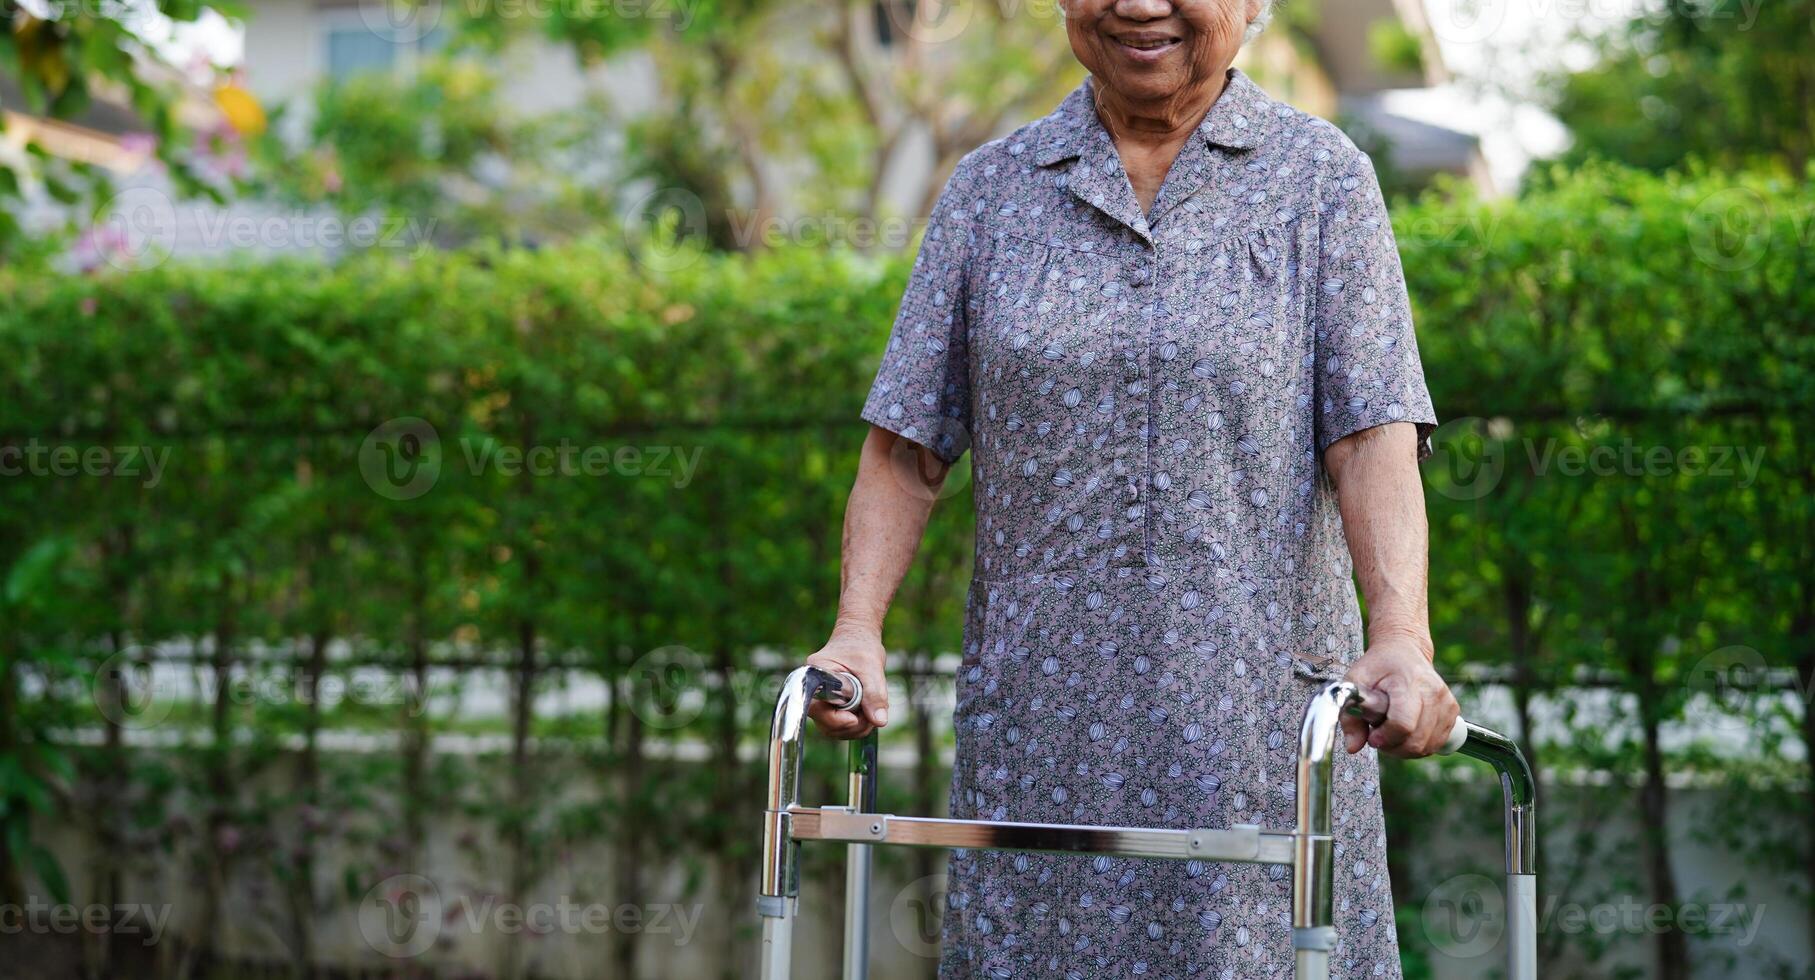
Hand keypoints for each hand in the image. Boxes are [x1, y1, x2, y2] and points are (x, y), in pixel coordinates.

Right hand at [804, 629, 889, 738]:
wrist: (859, 637)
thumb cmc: (861, 645)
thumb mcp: (871, 667)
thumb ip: (875, 693)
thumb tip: (879, 721)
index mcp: (815, 676)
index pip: (817, 708)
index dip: (835, 719)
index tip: (854, 718)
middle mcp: (814, 691)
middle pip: (825, 723)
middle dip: (851, 726)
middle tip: (871, 717)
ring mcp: (822, 701)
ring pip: (833, 728)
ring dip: (856, 727)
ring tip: (873, 713)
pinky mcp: (831, 706)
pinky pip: (840, 725)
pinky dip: (856, 725)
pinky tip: (868, 713)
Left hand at [1340, 635, 1458, 757]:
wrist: (1404, 651)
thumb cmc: (1377, 667)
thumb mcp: (1355, 683)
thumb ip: (1350, 716)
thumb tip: (1353, 748)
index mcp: (1408, 682)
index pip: (1403, 724)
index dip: (1385, 737)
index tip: (1372, 735)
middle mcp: (1433, 692)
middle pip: (1416, 740)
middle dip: (1392, 746)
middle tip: (1378, 734)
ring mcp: (1447, 702)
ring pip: (1427, 746)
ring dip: (1404, 747)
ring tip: (1391, 730)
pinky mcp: (1453, 711)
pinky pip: (1436, 743)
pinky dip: (1418, 745)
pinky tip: (1405, 732)